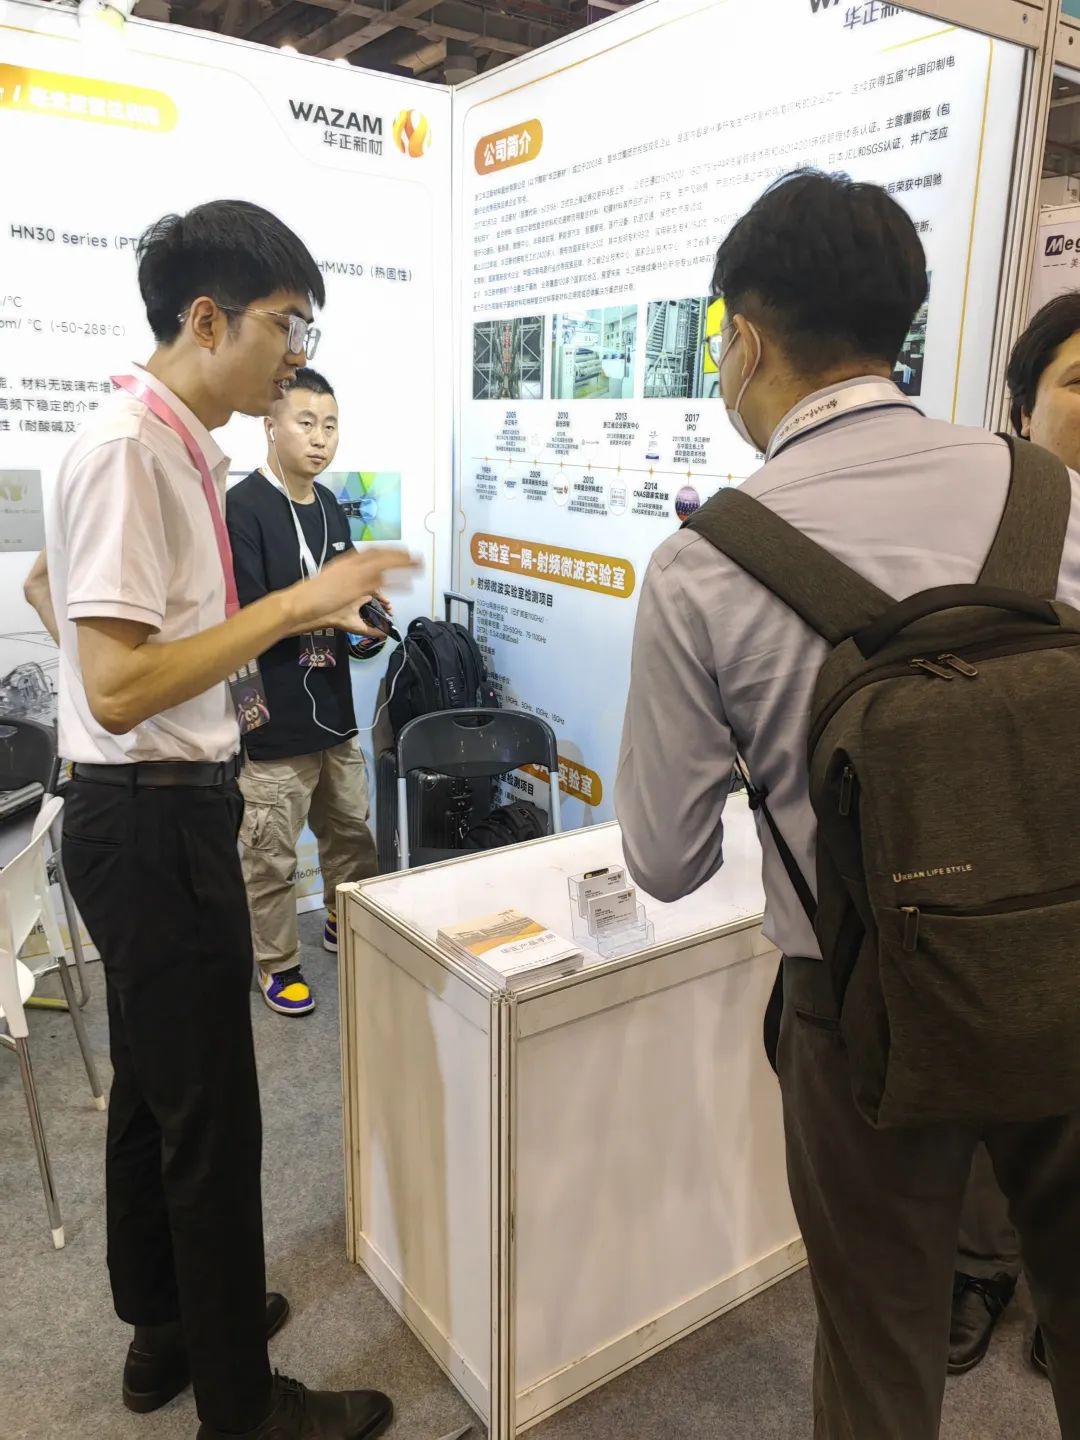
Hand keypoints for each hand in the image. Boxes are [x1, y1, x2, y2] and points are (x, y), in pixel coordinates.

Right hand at [286, 548, 416, 631]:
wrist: (299, 603)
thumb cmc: (313, 600)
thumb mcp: (335, 591)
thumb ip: (352, 594)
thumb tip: (365, 603)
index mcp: (345, 562)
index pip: (371, 552)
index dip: (387, 551)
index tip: (399, 551)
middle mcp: (351, 564)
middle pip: (381, 555)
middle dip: (400, 555)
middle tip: (416, 557)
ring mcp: (355, 574)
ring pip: (385, 565)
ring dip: (403, 564)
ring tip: (418, 565)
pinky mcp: (357, 586)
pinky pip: (382, 581)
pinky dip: (397, 581)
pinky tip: (408, 582)